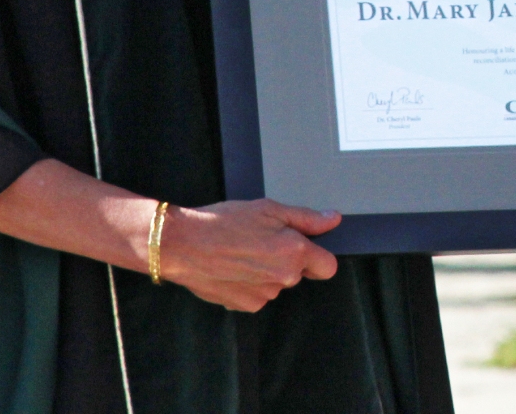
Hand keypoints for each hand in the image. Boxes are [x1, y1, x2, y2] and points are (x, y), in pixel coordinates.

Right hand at [160, 200, 340, 310]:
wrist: (183, 245)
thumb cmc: (223, 223)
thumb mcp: (269, 209)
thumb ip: (306, 218)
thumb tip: (332, 220)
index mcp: (294, 253)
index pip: (328, 266)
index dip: (319, 255)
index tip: (308, 246)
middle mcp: (283, 278)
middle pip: (299, 273)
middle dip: (288, 259)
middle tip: (263, 239)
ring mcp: (264, 295)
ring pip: (276, 283)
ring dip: (267, 271)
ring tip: (242, 251)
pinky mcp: (245, 305)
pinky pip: (258, 294)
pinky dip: (250, 283)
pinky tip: (233, 267)